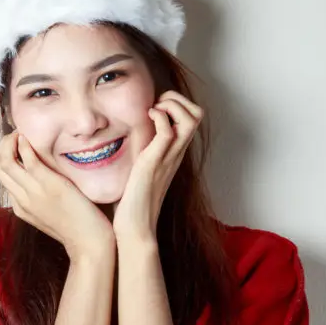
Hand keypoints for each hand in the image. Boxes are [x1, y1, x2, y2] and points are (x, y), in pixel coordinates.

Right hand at [0, 132, 114, 259]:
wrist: (89, 244)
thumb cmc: (77, 228)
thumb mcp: (50, 214)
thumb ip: (40, 197)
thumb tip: (41, 178)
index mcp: (19, 206)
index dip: (3, 154)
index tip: (16, 144)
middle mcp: (21, 199)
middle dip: (1, 145)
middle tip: (16, 136)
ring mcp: (33, 192)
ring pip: (5, 160)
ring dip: (10, 141)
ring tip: (22, 134)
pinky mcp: (49, 185)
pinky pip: (28, 159)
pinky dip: (24, 144)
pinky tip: (29, 138)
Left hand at [112, 90, 203, 242]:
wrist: (134, 226)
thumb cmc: (133, 200)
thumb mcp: (140, 167)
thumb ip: (141, 150)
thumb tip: (127, 133)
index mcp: (174, 152)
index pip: (193, 116)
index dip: (177, 102)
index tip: (154, 107)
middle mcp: (176, 152)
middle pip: (198, 113)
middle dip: (177, 98)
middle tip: (155, 106)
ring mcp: (168, 157)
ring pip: (191, 118)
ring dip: (171, 105)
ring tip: (152, 113)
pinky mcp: (155, 162)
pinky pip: (167, 131)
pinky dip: (159, 117)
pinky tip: (145, 121)